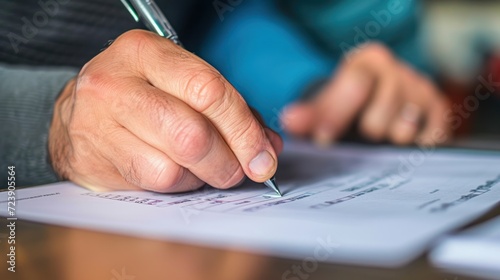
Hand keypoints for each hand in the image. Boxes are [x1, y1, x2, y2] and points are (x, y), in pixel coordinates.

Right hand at [49, 30, 282, 192]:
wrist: (80, 111)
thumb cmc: (141, 95)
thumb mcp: (180, 84)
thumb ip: (227, 110)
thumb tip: (266, 149)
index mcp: (144, 52)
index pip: (208, 91)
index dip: (243, 130)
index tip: (263, 156)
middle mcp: (116, 84)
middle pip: (192, 135)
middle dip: (229, 161)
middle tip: (240, 169)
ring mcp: (98, 124)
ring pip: (174, 167)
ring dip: (204, 176)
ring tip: (206, 169)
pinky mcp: (92, 161)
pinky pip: (156, 184)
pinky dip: (180, 184)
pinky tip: (179, 173)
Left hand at [281, 43, 450, 145]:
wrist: (381, 95)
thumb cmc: (352, 100)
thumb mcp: (327, 103)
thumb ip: (309, 114)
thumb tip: (290, 121)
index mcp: (367, 60)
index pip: (354, 87)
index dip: (336, 117)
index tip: (323, 139)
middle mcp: (398, 69)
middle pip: (378, 119)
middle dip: (365, 131)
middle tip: (364, 128)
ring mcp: (421, 87)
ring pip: (402, 131)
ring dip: (389, 137)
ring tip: (384, 129)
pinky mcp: (439, 108)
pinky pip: (427, 139)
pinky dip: (413, 143)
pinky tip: (404, 136)